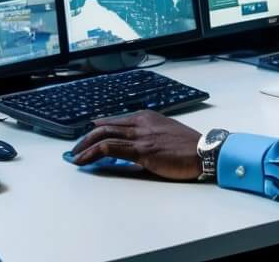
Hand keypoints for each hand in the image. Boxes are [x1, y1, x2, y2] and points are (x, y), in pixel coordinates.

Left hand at [69, 111, 202, 180]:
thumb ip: (147, 136)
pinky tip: (85, 160)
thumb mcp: (164, 133)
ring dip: (85, 146)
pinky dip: (93, 153)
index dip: (98, 129)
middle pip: (104, 126)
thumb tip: (132, 147)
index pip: (114, 121)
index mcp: (145, 116)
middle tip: (75, 148)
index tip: (87, 138)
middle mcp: (139, 122)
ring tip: (75, 156)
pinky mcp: (142, 150)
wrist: (203, 150)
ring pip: (104, 135)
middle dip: (86, 138)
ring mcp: (140, 135)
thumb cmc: (187, 146)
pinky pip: (111, 148)